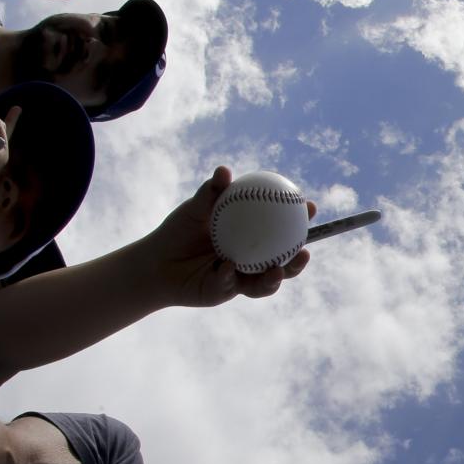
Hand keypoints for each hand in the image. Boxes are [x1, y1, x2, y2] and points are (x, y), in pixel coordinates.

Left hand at [144, 167, 313, 307]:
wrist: (155, 262)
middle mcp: (250, 261)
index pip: (281, 230)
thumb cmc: (178, 232)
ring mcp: (238, 279)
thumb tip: (225, 170)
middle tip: (305, 251)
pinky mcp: (222, 293)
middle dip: (298, 260)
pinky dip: (230, 276)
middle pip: (282, 263)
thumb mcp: (195, 209)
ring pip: (264, 284)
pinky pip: (230, 285)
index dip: (299, 221)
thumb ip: (211, 192)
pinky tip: (228, 267)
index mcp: (250, 238)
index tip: (309, 207)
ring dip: (275, 279)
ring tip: (277, 271)